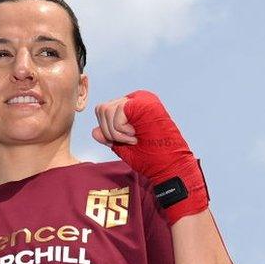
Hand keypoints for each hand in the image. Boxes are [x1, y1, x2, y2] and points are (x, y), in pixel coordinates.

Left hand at [92, 90, 208, 224]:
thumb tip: (94, 131)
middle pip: (101, 109)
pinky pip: (115, 113)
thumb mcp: (123, 147)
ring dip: (115, 132)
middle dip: (109, 131)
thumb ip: (109, 137)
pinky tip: (135, 137)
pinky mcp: (142, 102)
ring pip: (105, 110)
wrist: (169, 165)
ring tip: (134, 140)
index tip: (126, 142)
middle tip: (129, 142)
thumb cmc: (150, 158)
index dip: (107, 130)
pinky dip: (120, 131)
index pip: (104, 111)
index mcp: (133, 107)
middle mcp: (137, 98)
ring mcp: (141, 98)